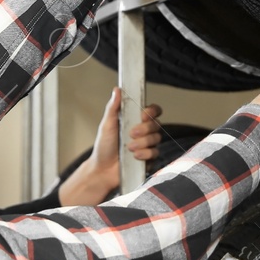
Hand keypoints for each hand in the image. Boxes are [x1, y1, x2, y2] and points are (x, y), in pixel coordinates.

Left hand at [58, 87, 163, 204]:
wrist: (103, 169)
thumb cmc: (103, 147)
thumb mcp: (106, 125)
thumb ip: (113, 107)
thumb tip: (117, 90)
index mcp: (135, 120)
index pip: (153, 110)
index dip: (152, 111)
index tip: (143, 115)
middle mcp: (144, 131)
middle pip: (157, 124)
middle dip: (144, 129)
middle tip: (131, 133)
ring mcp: (147, 145)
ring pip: (156, 138)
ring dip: (142, 142)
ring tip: (129, 147)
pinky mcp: (149, 158)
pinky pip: (155, 153)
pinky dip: (145, 154)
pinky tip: (135, 156)